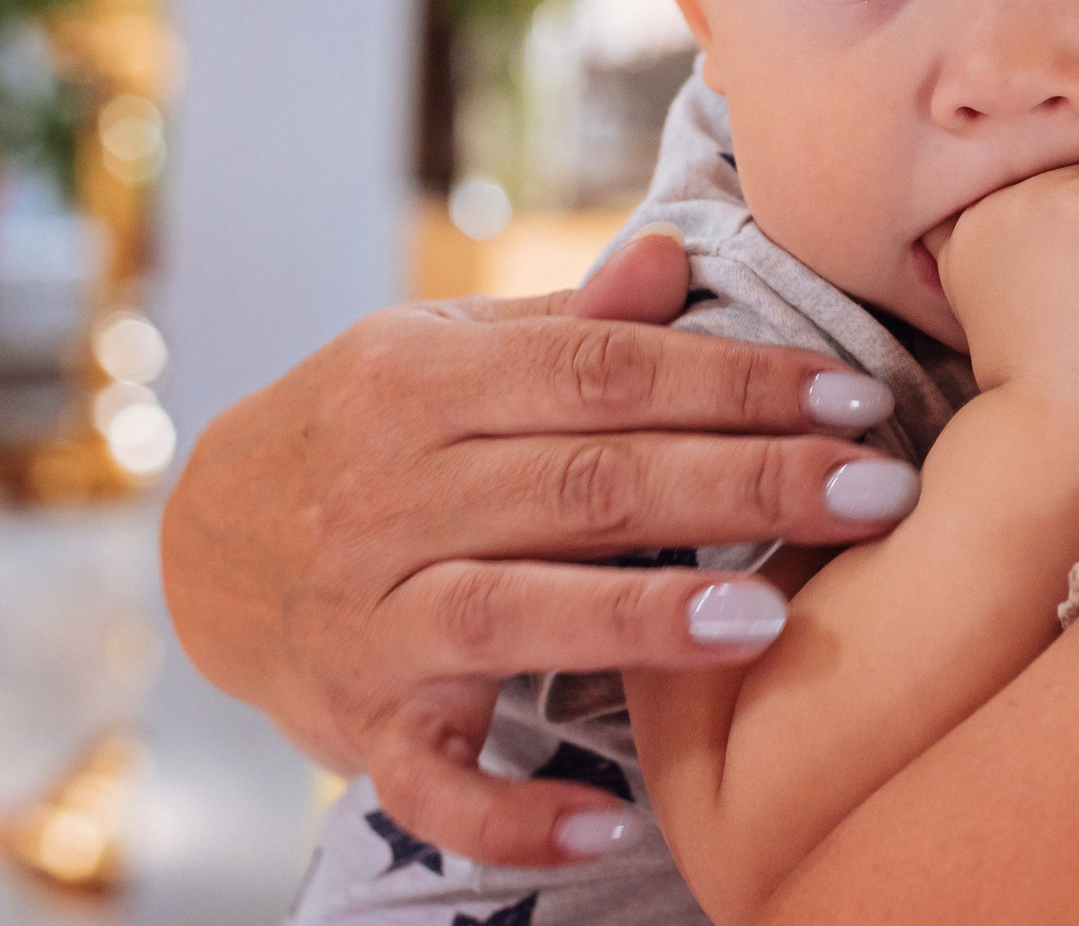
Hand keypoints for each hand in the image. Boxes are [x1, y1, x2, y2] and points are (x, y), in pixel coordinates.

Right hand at [158, 228, 920, 866]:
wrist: (201, 541)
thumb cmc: (371, 430)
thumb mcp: (443, 349)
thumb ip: (567, 322)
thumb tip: (671, 255)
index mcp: (420, 381)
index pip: (605, 373)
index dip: (736, 381)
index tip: (856, 397)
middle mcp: (389, 495)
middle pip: (585, 485)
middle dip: (743, 484)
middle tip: (876, 490)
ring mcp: (369, 617)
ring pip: (513, 612)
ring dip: (641, 619)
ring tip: (765, 621)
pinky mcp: (358, 725)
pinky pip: (436, 782)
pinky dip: (516, 811)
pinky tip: (613, 823)